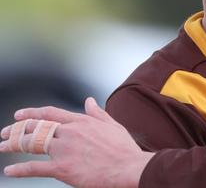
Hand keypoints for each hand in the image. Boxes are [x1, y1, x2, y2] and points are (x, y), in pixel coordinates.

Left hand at [0, 97, 153, 187]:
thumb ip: (97, 113)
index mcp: (80, 121)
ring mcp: (64, 150)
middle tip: (5, 132)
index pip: (50, 113)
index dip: (32, 113)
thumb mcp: (112, 125)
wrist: (128, 167)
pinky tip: (10, 171)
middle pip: (36, 127)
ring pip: (32, 144)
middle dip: (17, 129)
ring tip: (2, 147)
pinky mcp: (62, 168)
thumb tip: (89, 101)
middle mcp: (69, 132)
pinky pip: (35, 168)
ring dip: (13, 144)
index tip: (19, 115)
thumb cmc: (123, 148)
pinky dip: (19, 169)